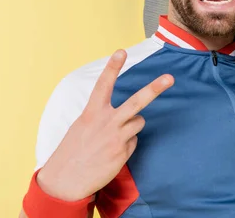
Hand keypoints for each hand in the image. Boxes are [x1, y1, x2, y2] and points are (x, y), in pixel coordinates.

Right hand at [37, 50, 173, 200]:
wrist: (64, 182)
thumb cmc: (72, 151)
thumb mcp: (82, 127)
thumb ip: (101, 116)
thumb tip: (126, 116)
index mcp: (91, 113)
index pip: (103, 85)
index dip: (112, 67)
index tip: (121, 51)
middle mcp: (106, 122)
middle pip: (137, 101)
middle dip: (155, 88)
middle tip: (170, 78)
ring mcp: (117, 138)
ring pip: (139, 122)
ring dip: (132, 126)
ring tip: (112, 138)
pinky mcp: (123, 152)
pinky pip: (134, 141)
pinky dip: (126, 144)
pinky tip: (111, 153)